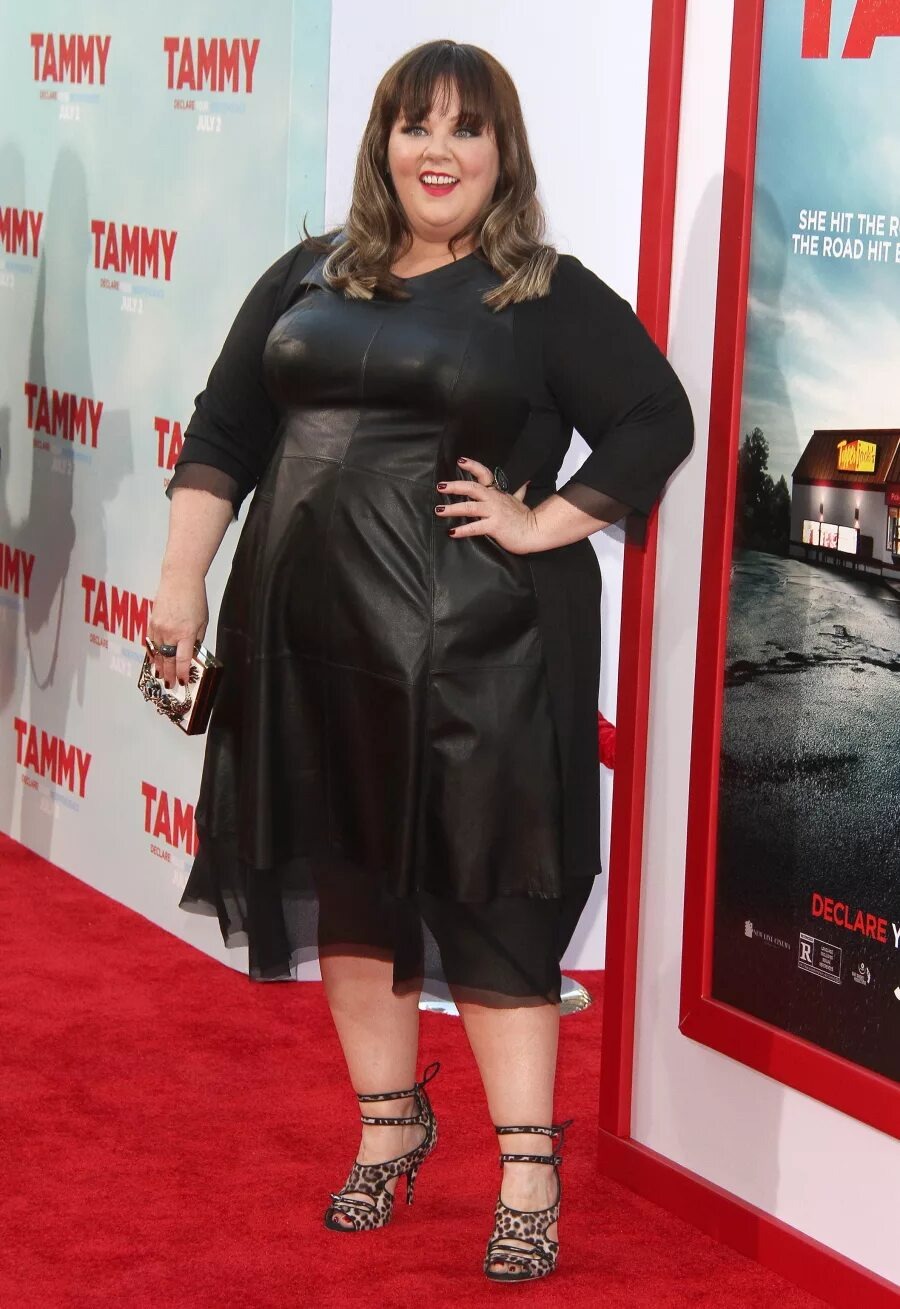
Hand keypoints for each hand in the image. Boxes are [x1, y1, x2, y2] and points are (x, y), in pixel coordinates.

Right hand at [147, 571, 207, 687]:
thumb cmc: (195, 599)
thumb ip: (196, 639)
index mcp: (186, 633)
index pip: (182, 660)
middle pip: (168, 660)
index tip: (182, 681)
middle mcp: (170, 632)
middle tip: (170, 685)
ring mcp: (158, 627)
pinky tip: (155, 660)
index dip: (181, 673)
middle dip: (169, 674)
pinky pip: (151, 642)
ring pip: (157, 653)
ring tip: (161, 677)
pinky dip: (153, 653)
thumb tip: (191, 654)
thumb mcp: (203, 621)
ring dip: (159, 666)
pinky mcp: (151, 622)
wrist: (179, 579)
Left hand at [436, 457, 537, 553]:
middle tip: (440, 486)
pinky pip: (475, 528)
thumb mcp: (520, 501)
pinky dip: (462, 530)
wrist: (535, 531)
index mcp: (498, 493)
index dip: (472, 466)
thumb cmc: (525, 518)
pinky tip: (452, 532)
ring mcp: (494, 512)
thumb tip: (525, 482)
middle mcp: (494, 499)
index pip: (485, 474)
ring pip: (470, 507)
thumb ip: (519, 491)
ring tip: (439, 510)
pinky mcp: (495, 526)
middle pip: (472, 488)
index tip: (460, 461)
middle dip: (455, 486)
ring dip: (453, 509)